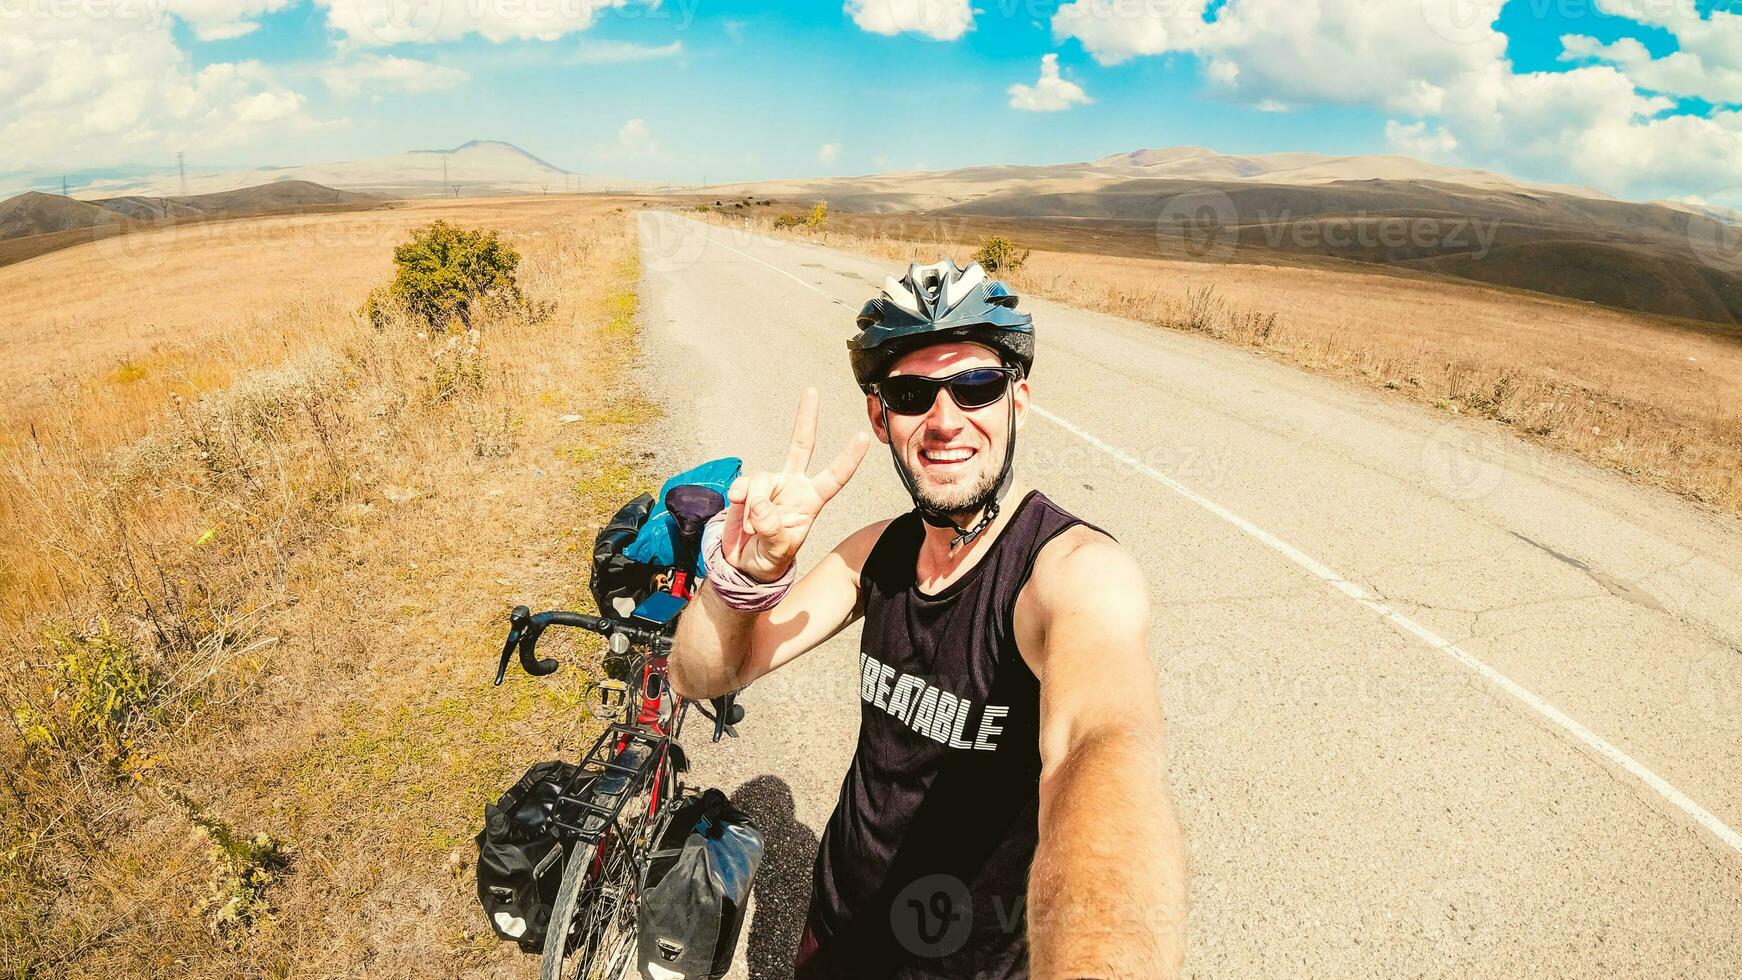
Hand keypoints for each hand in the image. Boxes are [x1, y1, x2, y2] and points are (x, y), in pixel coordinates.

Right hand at [720, 387, 870, 582]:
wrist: (745, 563)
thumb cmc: (771, 557)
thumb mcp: (778, 550)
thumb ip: (772, 528)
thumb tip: (759, 503)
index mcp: (811, 500)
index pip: (834, 477)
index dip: (848, 458)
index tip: (864, 436)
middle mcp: (793, 485)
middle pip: (801, 445)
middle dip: (806, 417)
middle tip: (812, 391)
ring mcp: (770, 484)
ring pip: (762, 477)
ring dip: (755, 502)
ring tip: (753, 527)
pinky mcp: (748, 488)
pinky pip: (743, 485)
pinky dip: (740, 499)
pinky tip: (739, 510)